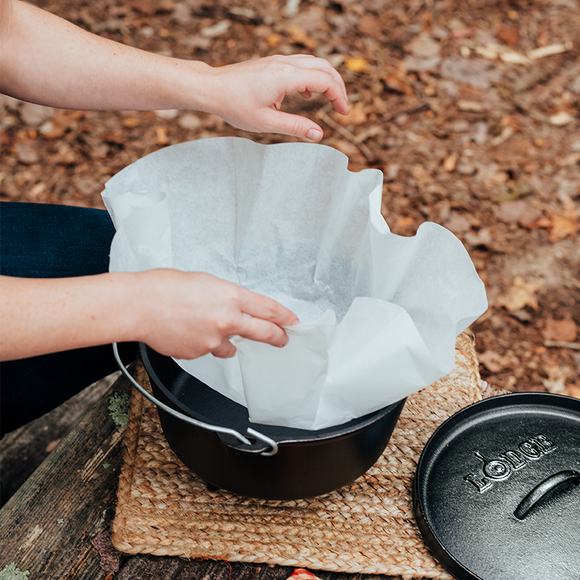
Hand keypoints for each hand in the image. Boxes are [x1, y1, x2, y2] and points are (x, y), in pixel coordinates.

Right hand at [135, 270, 297, 358]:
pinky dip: (201, 343)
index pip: (268, 309)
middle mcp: (227, 320)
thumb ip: (225, 298)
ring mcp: (213, 340)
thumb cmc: (166, 288)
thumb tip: (234, 309)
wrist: (140, 306)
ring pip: (230, 347)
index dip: (285, 316)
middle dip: (277, 337)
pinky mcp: (199, 354)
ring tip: (204, 327)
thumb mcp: (205, 282)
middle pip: (264, 333)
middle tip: (283, 339)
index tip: (292, 321)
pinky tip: (185, 331)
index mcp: (230, 296)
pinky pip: (207, 350)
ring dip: (226, 340)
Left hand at [204, 54, 348, 140]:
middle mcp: (285, 64)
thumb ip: (295, 127)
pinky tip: (307, 95)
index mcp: (286, 77)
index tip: (343, 113)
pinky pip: (300, 65)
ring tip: (330, 100)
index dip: (339, 97)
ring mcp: (278, 61)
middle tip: (342, 107)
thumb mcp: (267, 122)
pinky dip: (312, 77)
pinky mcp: (272, 63)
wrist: (212, 88)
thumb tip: (318, 134)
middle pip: (324, 67)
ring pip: (313, 63)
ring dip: (326, 80)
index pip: (325, 81)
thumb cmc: (235, 105)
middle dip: (338, 86)